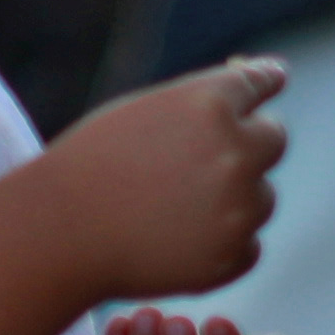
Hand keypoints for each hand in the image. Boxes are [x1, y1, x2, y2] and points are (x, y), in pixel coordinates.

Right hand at [27, 57, 286, 305]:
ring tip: (170, 208)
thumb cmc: (93, 163)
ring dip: (233, 200)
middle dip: (250, 144)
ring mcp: (238, 208)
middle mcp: (235, 152)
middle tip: (207, 159)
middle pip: (275, 139)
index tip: (272, 80)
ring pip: (262, 198)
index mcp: (211, 103)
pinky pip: (249, 245)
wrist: (59, 232)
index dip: (264, 82)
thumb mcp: (146, 111)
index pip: (260, 81)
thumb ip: (204, 102)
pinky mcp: (231, 255)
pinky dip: (224, 244)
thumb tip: (266, 79)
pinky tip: (176, 240)